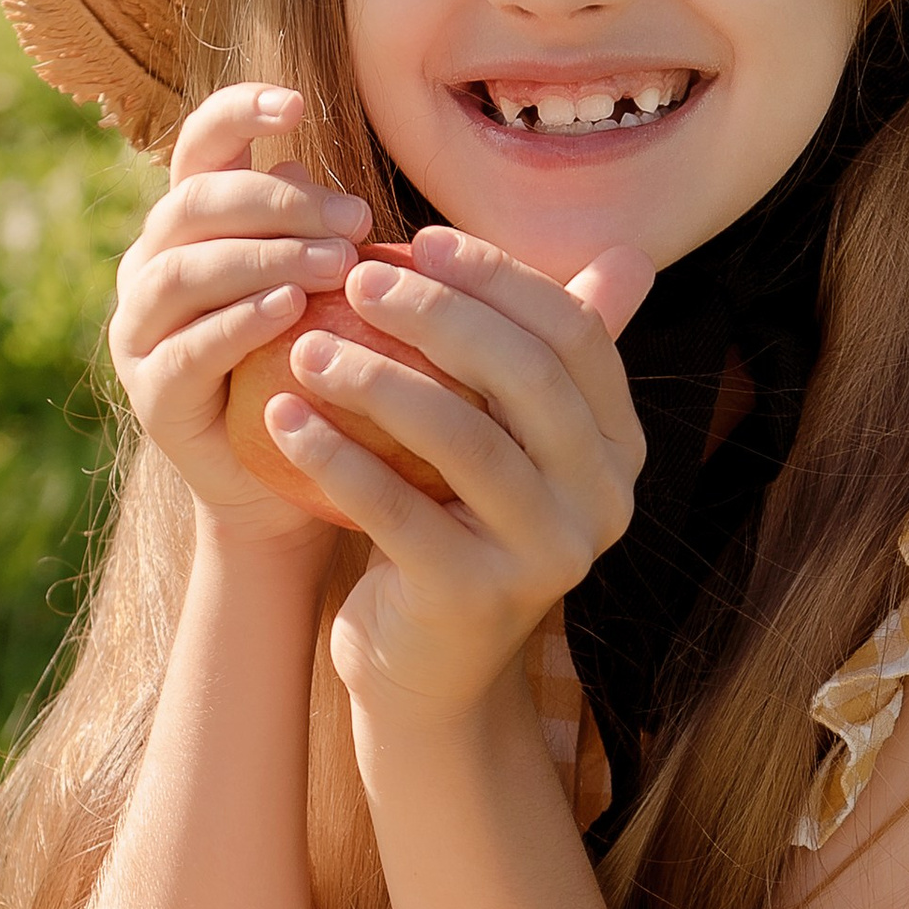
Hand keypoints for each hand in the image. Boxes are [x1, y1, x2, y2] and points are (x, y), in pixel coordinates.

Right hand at [109, 84, 369, 543]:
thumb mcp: (320, 286)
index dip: (237, 113)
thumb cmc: (310, 362)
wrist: (280, 479)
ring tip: (333, 263)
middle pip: (194, 204)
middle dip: (275, 202)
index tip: (297, 104)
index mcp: (189, 226)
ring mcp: (139, 330)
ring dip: (263, 258)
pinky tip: (290, 311)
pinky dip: (239, 322)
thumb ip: (311, 228)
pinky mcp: (151, 392)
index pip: (198, 147)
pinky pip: (188, 348)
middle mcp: (150, 267)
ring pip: (184, 271)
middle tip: (354, 219)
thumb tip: (308, 167)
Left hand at [265, 227, 652, 720]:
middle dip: (438, 314)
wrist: (422, 667)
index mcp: (616, 447)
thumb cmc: (454, 520)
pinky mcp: (475, 597)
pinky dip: (336, 458)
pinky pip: (400, 511)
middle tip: (354, 279)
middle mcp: (602, 501)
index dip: (501, 277)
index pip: (575, 334)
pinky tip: (280, 415)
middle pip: (526, 378)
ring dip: (378, 379)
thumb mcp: (507, 438)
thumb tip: (628, 250)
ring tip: (307, 344)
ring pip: (466, 441)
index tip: (418, 242)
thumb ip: (544, 352)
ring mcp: (546, 554)